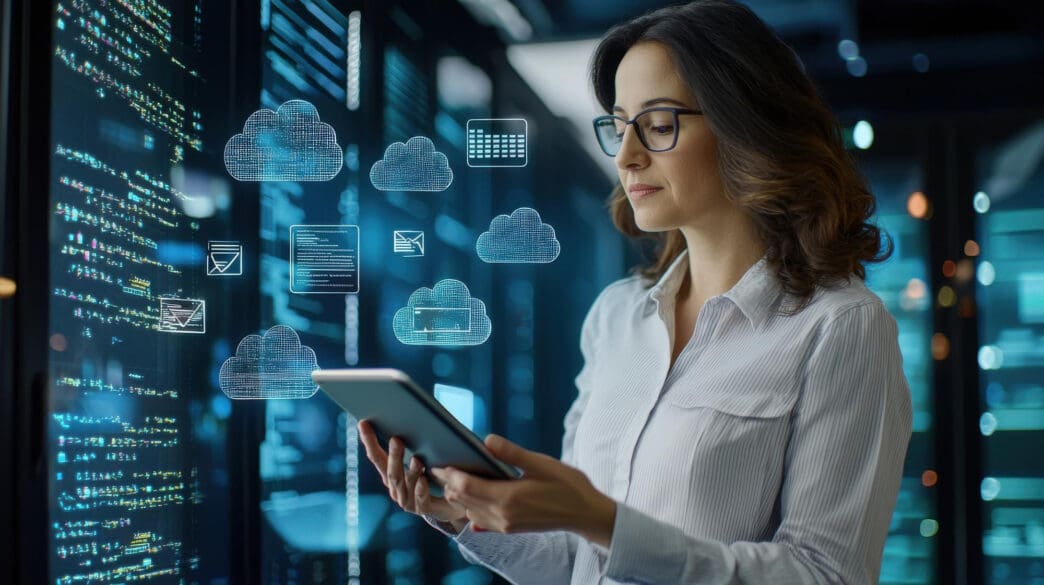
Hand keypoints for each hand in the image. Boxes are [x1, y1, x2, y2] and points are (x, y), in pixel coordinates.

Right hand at [357, 420, 468, 531]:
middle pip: (391, 472)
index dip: (369, 441)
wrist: (454, 502)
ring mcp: (408, 500)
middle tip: (396, 439)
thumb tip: (415, 418)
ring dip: (410, 471)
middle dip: (394, 456)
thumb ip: (417, 443)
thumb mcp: (425, 457)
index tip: (363, 423)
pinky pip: (421, 500)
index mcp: (392, 474)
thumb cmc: (437, 474)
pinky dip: (421, 489)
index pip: (377, 456)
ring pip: (405, 485)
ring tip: (417, 459)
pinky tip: (424, 479)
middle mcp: (396, 488)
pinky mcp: (423, 509)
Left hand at [431, 434, 616, 546]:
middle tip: (438, 466)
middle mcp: (502, 515)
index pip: (465, 487)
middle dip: (448, 483)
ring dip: (457, 496)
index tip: (439, 461)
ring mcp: (505, 525)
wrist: (585, 513)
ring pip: (468, 511)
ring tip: (450, 477)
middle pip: (462, 500)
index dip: (449, 474)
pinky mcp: (510, 528)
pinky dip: (470, 506)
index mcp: (508, 498)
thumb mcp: (541, 463)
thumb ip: (511, 453)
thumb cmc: (567, 484)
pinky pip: (480, 519)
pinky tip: (469, 494)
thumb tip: (486, 439)